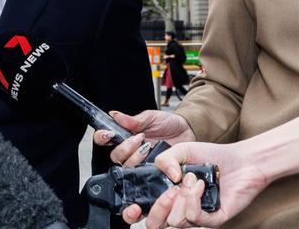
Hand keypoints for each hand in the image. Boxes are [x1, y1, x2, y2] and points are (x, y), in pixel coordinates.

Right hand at [93, 110, 195, 166]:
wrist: (189, 133)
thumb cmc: (169, 124)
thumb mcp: (151, 117)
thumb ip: (133, 120)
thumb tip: (115, 115)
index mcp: (125, 135)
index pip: (104, 138)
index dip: (102, 137)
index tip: (109, 134)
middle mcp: (130, 150)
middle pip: (114, 156)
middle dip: (124, 148)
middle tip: (139, 138)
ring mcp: (140, 162)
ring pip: (126, 166)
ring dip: (135, 157)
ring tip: (148, 147)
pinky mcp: (151, 172)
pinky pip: (142, 176)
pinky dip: (146, 169)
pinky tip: (154, 159)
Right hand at [122, 141, 267, 227]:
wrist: (240, 160)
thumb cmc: (210, 155)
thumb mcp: (181, 150)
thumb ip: (164, 159)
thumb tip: (167, 177)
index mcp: (165, 192)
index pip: (143, 211)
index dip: (132, 213)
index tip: (134, 205)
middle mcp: (177, 207)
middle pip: (154, 224)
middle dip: (157, 208)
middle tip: (169, 191)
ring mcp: (194, 215)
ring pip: (175, 221)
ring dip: (181, 198)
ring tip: (192, 180)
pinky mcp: (212, 220)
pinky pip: (194, 218)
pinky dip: (194, 198)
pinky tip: (201, 184)